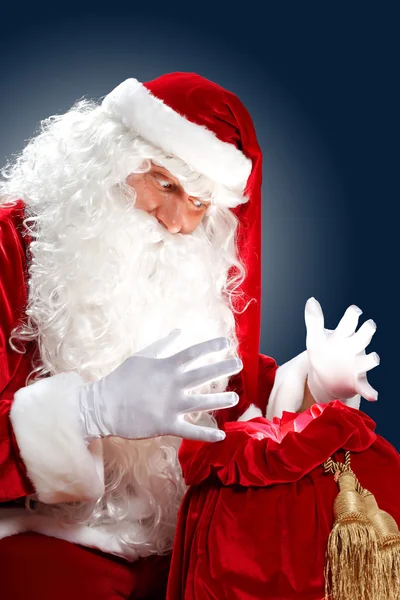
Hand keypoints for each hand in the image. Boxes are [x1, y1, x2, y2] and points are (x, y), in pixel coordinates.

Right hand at [79, 330, 240, 442]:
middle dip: (224, 368)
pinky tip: (221, 436)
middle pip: (205, 374)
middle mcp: (173, 384)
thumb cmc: (122, 379)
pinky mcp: (167, 425)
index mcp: (167, 367)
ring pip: (203, 402)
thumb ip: (162, 345)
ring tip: (235, 397)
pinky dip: (207, 435)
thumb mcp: (142, 356)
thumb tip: (179, 331)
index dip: (212, 346)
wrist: (103, 406)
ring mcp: (171, 405)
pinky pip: (191, 431)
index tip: (227, 342)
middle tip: (239, 364)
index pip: (195, 353)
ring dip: (221, 400)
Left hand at [305, 298, 378, 403]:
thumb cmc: (322, 352)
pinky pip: (366, 387)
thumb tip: (311, 299)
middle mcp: (353, 348)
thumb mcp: (315, 337)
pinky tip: (373, 395)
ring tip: (374, 358)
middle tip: (369, 326)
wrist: (324, 376)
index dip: (353, 314)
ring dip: (371, 360)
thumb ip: (313, 319)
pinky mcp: (356, 382)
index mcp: (343, 335)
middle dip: (367, 331)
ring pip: (367, 361)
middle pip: (363, 337)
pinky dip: (370, 391)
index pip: (350, 321)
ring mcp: (356, 365)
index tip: (355, 310)